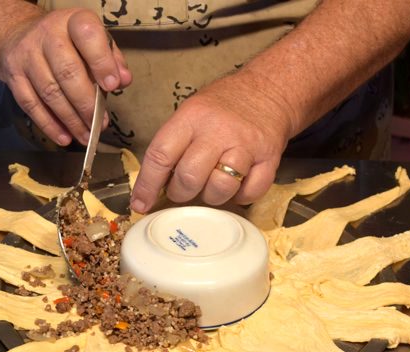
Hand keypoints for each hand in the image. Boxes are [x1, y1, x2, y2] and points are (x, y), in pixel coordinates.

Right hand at [0, 9, 131, 145]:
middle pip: (67, 72)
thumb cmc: (67, 42)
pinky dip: (49, 125)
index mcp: (72, 22)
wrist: (18, 34)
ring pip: (50, 92)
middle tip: (101, 124)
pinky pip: (31, 105)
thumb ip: (111, 59)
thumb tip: (124, 80)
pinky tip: (64, 137)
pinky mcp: (14, 76)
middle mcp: (47, 35)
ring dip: (71, 120)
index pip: (87, 36)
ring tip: (87, 136)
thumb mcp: (92, 40)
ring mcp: (27, 55)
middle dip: (87, 103)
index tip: (112, 86)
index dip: (101, 62)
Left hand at [130, 73, 293, 212]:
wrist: (269, 90)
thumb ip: (174, 144)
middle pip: (189, 177)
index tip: (140, 203)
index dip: (147, 185)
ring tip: (211, 186)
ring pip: (220, 188)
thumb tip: (154, 184)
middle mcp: (218, 130)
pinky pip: (250, 192)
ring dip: (211, 196)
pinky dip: (241, 196)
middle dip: (181, 193)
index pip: (161, 155)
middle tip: (183, 190)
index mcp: (192, 117)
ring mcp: (246, 145)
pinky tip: (237, 185)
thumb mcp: (192, 111)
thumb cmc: (224, 105)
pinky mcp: (268, 158)